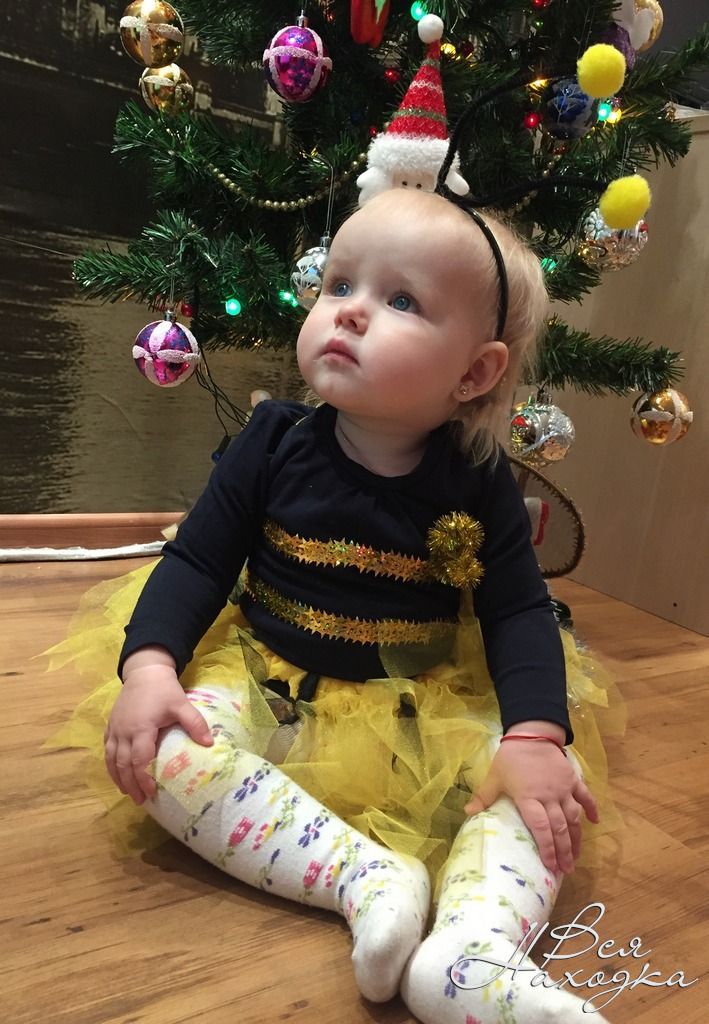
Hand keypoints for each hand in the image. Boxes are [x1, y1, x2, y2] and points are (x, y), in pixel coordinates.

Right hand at [104, 665, 212, 805]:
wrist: (144, 672)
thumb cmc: (163, 690)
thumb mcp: (181, 704)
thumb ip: (195, 723)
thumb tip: (209, 744)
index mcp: (141, 728)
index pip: (139, 760)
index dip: (144, 778)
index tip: (152, 793)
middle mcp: (124, 732)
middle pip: (123, 765)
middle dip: (131, 785)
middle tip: (140, 801)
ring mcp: (114, 729)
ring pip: (111, 760)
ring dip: (118, 778)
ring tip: (128, 793)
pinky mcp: (110, 726)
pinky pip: (106, 750)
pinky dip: (110, 765)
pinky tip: (117, 775)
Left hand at [464, 741, 599, 874]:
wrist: (531, 733)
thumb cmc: (511, 757)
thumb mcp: (494, 776)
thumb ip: (483, 796)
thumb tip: (466, 814)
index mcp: (529, 797)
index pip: (540, 827)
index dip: (547, 847)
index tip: (550, 865)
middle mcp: (549, 796)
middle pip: (560, 828)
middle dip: (564, 851)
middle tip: (566, 870)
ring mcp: (564, 788)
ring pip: (574, 817)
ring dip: (576, 838)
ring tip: (576, 857)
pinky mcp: (573, 780)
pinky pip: (585, 796)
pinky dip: (591, 808)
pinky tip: (595, 822)